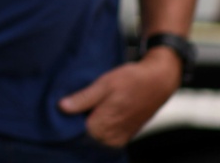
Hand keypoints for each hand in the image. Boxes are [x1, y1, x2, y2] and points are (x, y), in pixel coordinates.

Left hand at [57, 48, 181, 146]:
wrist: (158, 82)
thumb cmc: (131, 80)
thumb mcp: (104, 84)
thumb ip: (83, 98)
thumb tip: (62, 107)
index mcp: (103, 126)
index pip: (74, 132)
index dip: (67, 118)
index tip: (62, 105)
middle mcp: (110, 138)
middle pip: (84, 135)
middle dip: (77, 120)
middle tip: (74, 101)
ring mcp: (118, 138)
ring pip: (95, 136)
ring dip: (89, 122)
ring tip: (87, 103)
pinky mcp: (124, 136)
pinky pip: (105, 135)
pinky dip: (100, 124)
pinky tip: (98, 109)